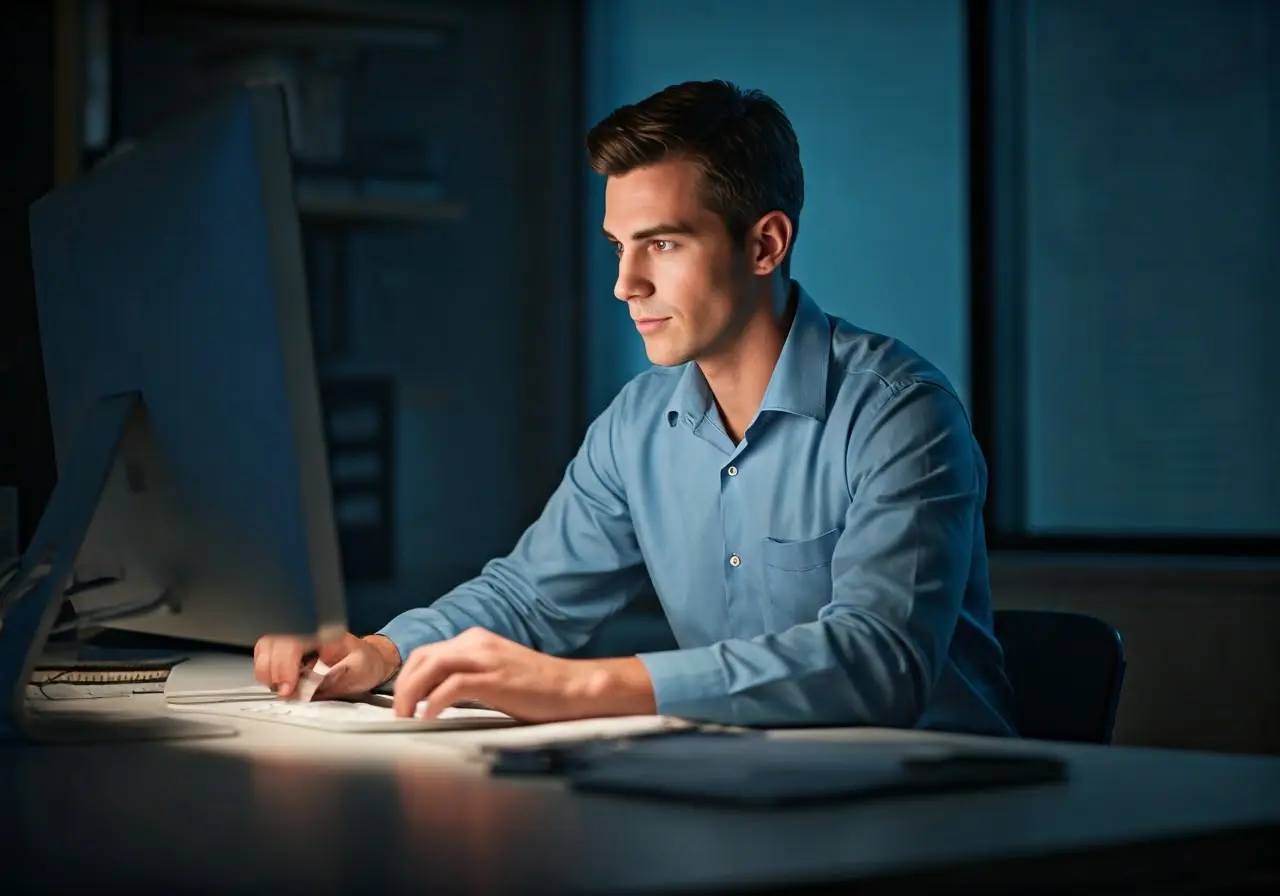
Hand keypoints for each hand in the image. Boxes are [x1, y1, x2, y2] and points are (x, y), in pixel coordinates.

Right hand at [253, 631, 400, 699]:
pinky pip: (267, 655)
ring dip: (267, 672)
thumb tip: (315, 683)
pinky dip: (267, 671)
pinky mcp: (288, 648)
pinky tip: (280, 683)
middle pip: (272, 642)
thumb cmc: (365, 663)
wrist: (368, 660)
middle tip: (284, 693)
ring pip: (265, 647)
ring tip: (282, 689)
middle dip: (273, 671)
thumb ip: (340, 675)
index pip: (292, 642)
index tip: (288, 689)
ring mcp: (295, 637)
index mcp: (324, 631)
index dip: (285, 666)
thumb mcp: (361, 669)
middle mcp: (306, 630)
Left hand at [392, 628, 653, 722]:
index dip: (408, 677)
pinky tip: (429, 718)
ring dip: (410, 693)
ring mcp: (485, 658)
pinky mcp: (493, 678)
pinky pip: (450, 687)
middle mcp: (476, 642)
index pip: (427, 653)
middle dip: (402, 685)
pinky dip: (433, 702)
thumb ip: (469, 676)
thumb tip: (436, 696)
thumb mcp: (497, 673)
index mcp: (476, 640)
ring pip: (430, 667)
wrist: (572, 687)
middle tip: (399, 714)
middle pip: (422, 657)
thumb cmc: (538, 688)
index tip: (401, 701)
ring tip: (407, 717)